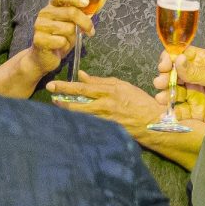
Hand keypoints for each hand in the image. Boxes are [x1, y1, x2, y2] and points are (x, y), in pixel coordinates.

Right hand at [25, 0, 95, 75]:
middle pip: (70, 12)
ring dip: (73, 37)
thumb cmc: (61, 37)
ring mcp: (40, 26)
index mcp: (53, 5)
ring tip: (68, 40)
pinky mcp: (39, 39)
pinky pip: (61, 41)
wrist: (45, 57)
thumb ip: (88, 10)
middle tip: (90, 30)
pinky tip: (60, 47)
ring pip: (68, 28)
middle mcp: (45, 13)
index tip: (86, 3)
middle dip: (85, 22)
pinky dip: (65, 45)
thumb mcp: (76, 22)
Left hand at [48, 72, 165, 137]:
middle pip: (78, 102)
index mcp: (110, 91)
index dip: (66, 86)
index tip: (53, 85)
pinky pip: (89, 124)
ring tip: (58, 105)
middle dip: (62, 99)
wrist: (153, 122)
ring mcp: (105, 119)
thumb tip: (83, 76)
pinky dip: (79, 120)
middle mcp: (105, 105)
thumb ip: (102, 81)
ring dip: (68, 110)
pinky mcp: (107, 129)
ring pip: (80, 115)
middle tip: (50, 96)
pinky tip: (71, 118)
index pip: (83, 87)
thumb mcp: (123, 86)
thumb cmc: (139, 102)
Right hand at [154, 47, 204, 132]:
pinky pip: (181, 111)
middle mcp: (197, 76)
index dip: (169, 58)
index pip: (180, 56)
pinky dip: (173, 113)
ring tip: (163, 99)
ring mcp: (196, 94)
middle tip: (161, 82)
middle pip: (173, 74)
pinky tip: (167, 114)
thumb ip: (195, 72)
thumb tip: (176, 59)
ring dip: (165, 95)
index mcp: (203, 61)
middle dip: (164, 78)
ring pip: (174, 92)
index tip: (164, 65)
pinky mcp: (198, 111)